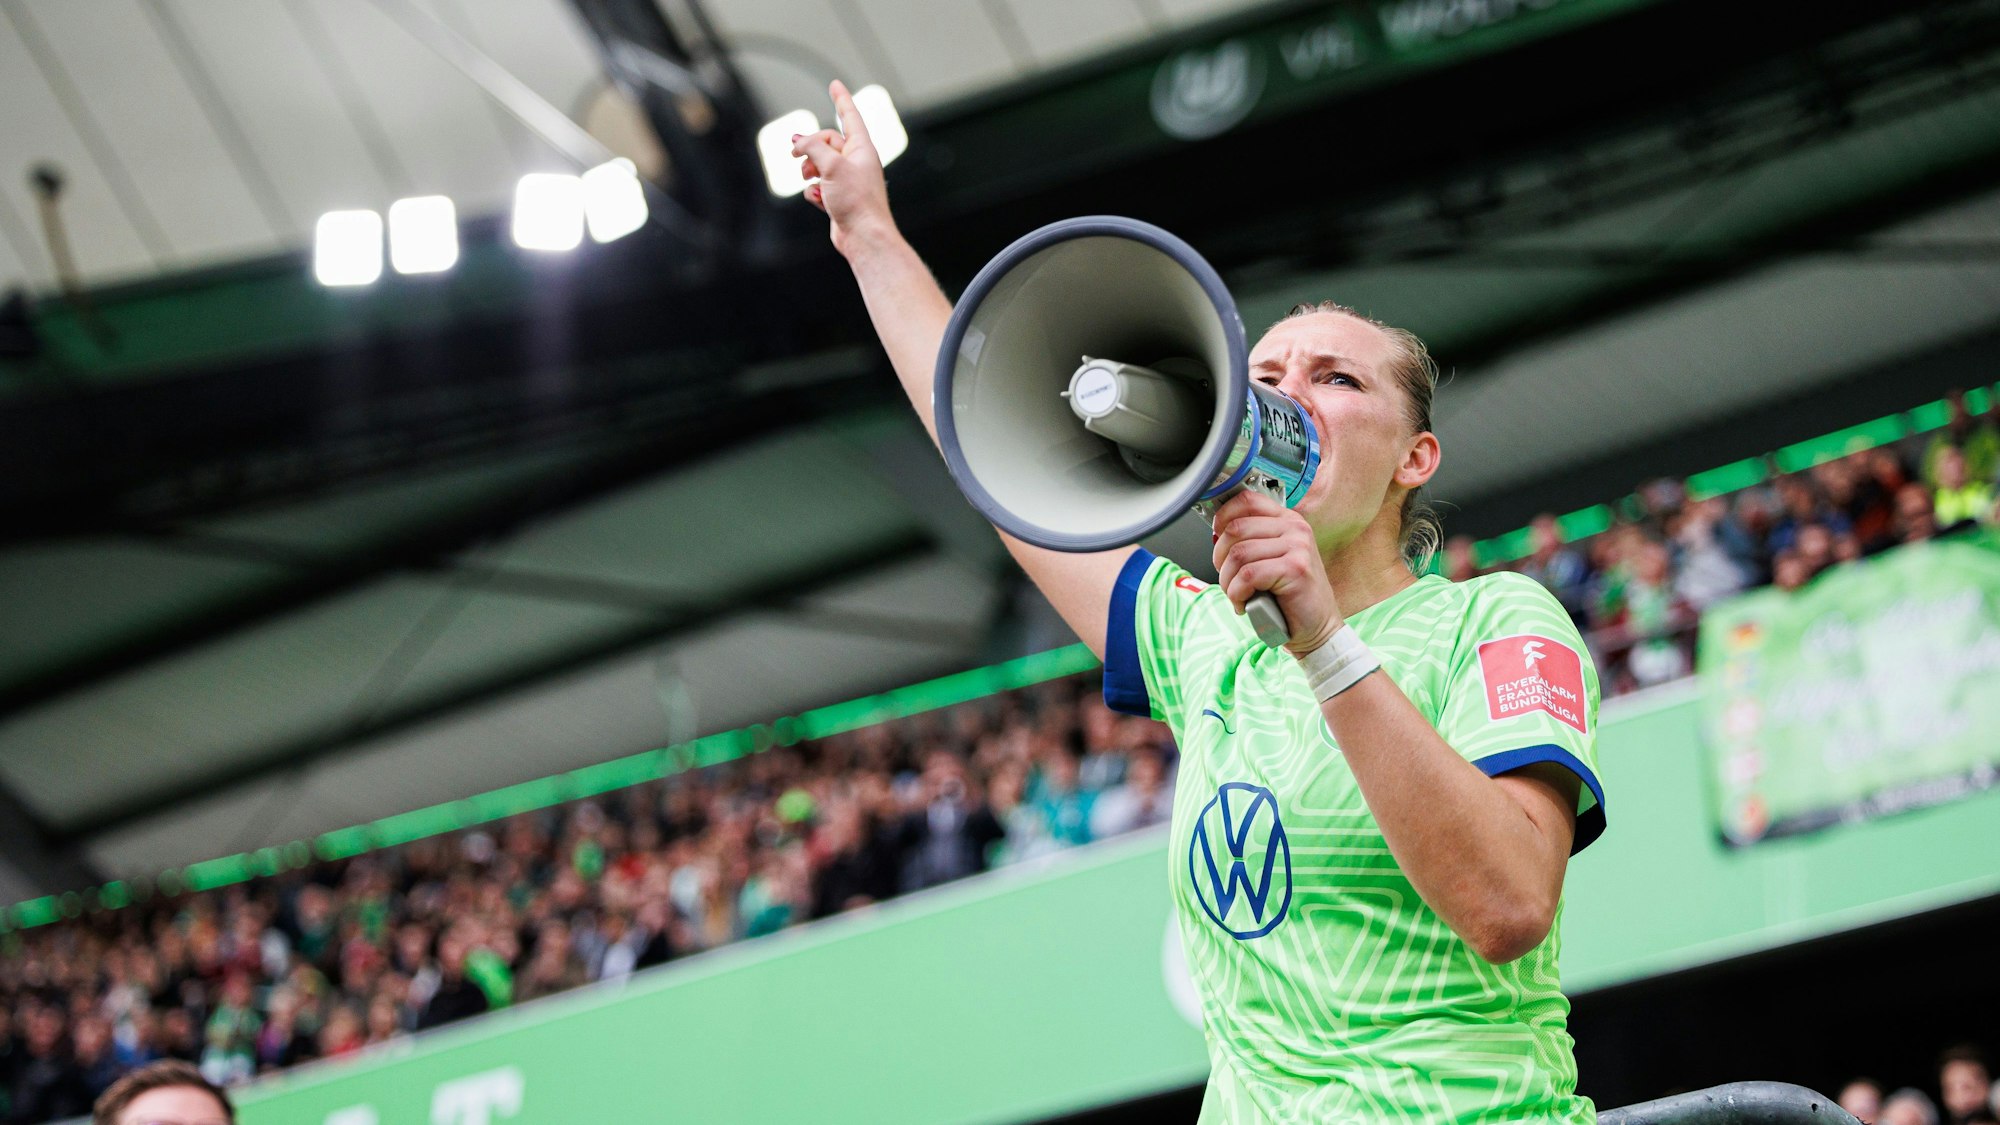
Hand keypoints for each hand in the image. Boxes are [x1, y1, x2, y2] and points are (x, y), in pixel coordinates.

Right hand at [792, 80, 894, 256]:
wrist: (864, 237)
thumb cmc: (856, 201)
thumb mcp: (831, 166)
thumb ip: (812, 147)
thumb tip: (797, 142)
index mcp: (862, 148)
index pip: (850, 116)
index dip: (841, 99)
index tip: (835, 84)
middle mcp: (856, 162)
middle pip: (825, 142)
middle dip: (809, 148)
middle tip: (795, 155)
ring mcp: (847, 180)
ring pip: (819, 164)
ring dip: (809, 171)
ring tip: (811, 182)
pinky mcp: (838, 198)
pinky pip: (818, 186)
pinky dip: (813, 192)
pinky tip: (819, 201)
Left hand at [1211, 490, 1343, 654]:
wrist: (1317, 627)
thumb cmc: (1289, 597)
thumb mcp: (1271, 559)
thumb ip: (1252, 541)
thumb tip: (1218, 532)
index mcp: (1288, 520)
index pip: (1247, 500)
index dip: (1223, 517)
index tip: (1217, 537)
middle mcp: (1295, 528)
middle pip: (1236, 529)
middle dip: (1220, 558)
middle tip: (1228, 579)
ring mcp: (1298, 546)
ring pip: (1239, 554)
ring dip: (1228, 581)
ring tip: (1237, 595)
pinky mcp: (1295, 568)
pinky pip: (1248, 575)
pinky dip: (1237, 594)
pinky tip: (1244, 604)